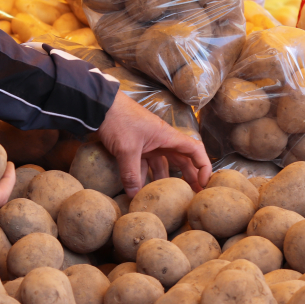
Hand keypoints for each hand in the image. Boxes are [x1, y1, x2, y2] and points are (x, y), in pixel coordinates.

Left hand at [97, 91, 211, 196]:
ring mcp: (149, 144)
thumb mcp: (126, 149)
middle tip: (192, 196)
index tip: (204, 183)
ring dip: (165, 180)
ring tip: (168, 198)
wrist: (100, 105)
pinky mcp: (136, 147)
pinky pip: (144, 164)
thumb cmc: (119, 119)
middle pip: (182, 160)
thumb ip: (131, 174)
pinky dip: (143, 177)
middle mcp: (162, 140)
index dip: (204, 166)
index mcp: (167, 137)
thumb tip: (135, 196)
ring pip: (163, 165)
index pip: (195, 150)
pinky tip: (139, 190)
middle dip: (188, 178)